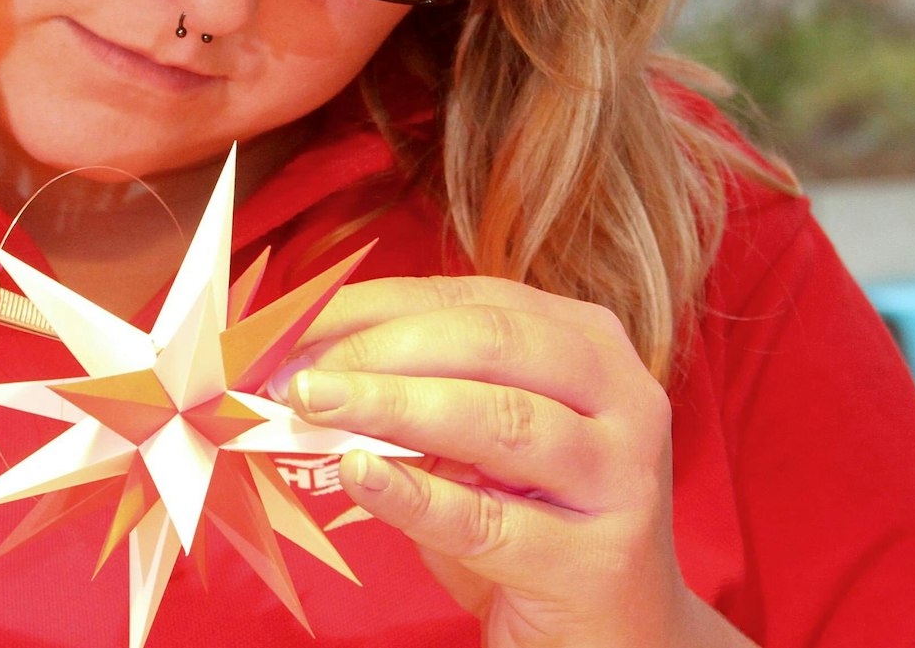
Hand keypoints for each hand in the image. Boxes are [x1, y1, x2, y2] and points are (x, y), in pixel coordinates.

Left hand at [283, 275, 701, 647]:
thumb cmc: (531, 517)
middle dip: (380, 350)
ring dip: (392, 407)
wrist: (619, 634)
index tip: (292, 323)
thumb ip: (416, 391)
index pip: (471, 300)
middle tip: (297, 373)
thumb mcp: (475, 440)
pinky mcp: (596, 563)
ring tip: (315, 406)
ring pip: (499, 420)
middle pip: (490, 344)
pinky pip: (490, 520)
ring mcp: (619, 479)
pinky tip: (360, 476)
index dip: (373, 306)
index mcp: (588, 344)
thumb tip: (303, 362)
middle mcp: (622, 397)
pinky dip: (416, 495)